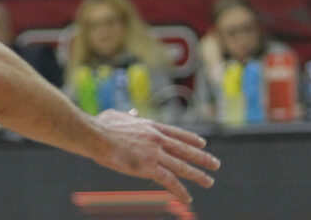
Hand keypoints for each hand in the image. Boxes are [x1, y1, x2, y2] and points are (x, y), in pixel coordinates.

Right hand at [91, 109, 219, 203]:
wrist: (95, 135)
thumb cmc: (101, 125)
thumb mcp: (117, 115)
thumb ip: (129, 116)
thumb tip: (134, 113)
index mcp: (150, 126)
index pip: (176, 133)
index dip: (191, 139)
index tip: (202, 143)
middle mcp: (157, 139)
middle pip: (184, 150)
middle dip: (202, 157)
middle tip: (215, 164)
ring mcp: (154, 154)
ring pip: (181, 166)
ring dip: (197, 175)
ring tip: (209, 182)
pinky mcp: (148, 168)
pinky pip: (168, 181)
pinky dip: (179, 190)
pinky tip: (187, 198)